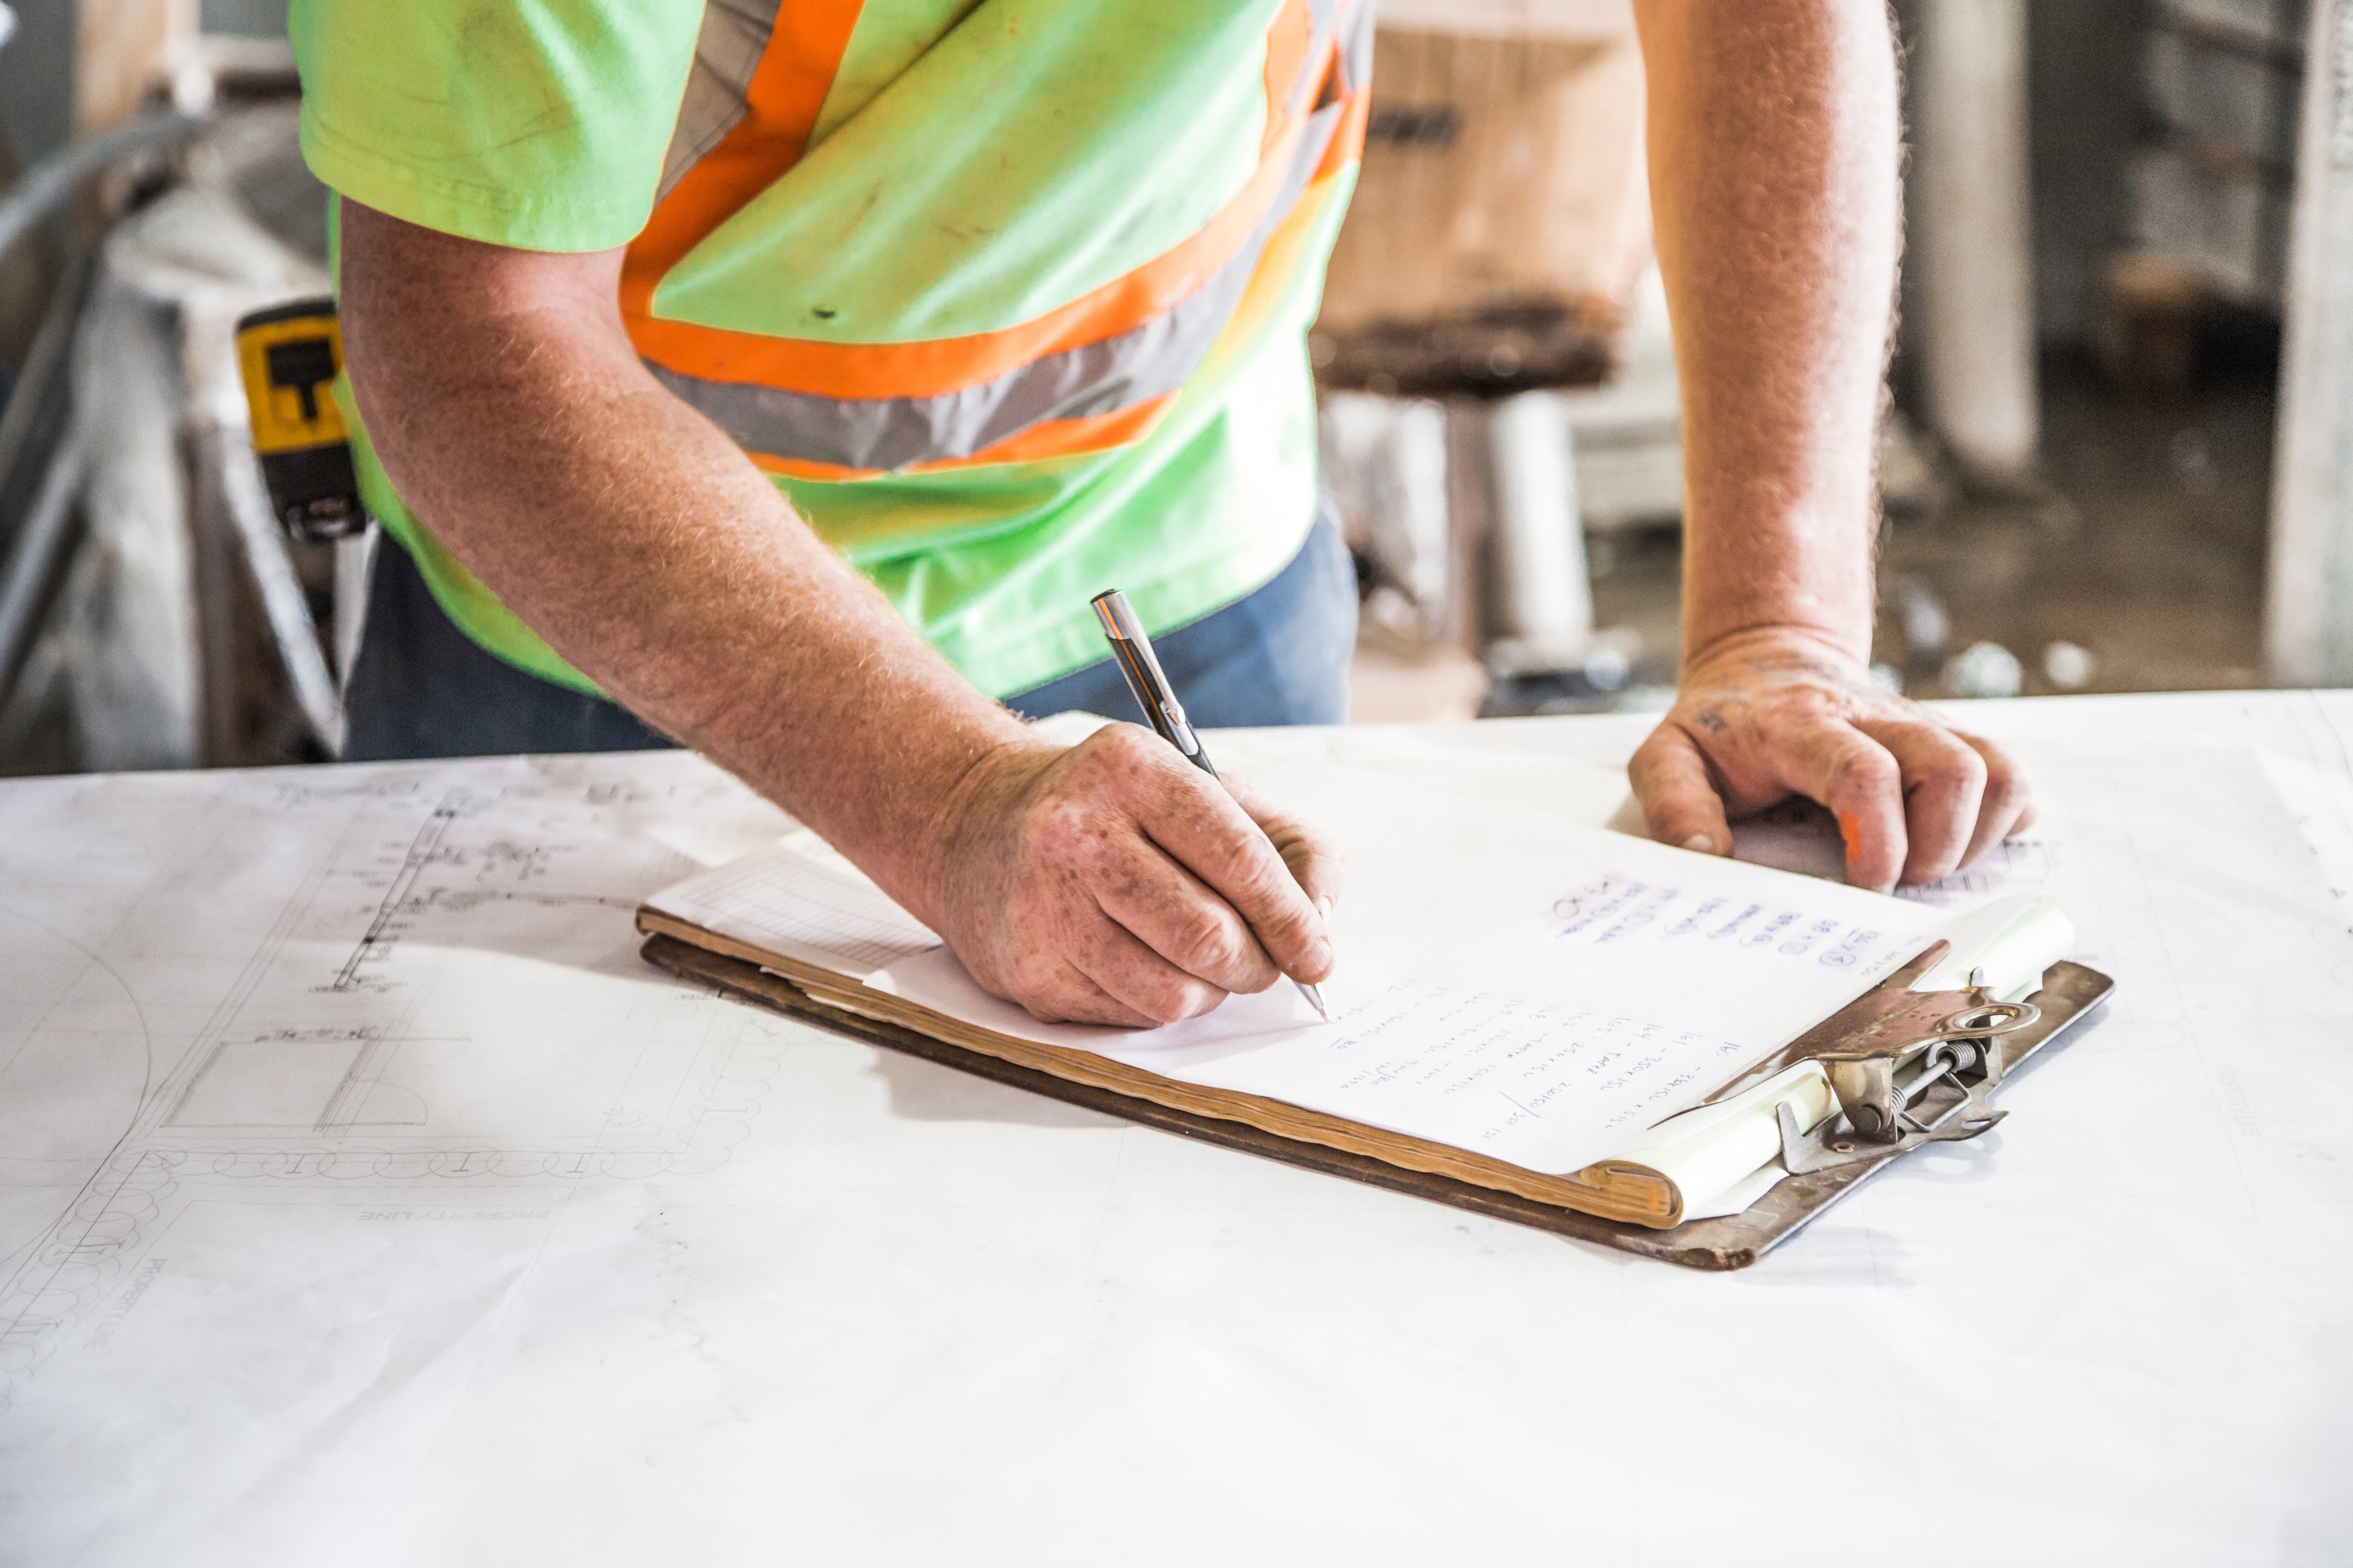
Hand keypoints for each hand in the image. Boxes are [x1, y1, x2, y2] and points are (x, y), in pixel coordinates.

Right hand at [926, 725, 1342, 1026]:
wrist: (978, 826)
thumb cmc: (1114, 812)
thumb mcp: (1203, 790)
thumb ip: (1287, 843)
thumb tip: (1321, 921)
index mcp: (1132, 768)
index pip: (1238, 858)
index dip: (1292, 918)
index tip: (1317, 953)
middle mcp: (1076, 831)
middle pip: (1208, 936)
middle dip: (1257, 965)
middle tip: (1264, 964)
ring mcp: (1043, 905)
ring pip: (1172, 993)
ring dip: (1211, 991)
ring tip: (1202, 961)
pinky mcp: (1027, 970)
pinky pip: (1129, 1017)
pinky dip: (1158, 1003)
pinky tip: (1141, 963)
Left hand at [1629, 627, 2034, 891]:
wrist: (1765, 664)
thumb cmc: (1721, 727)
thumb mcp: (1667, 755)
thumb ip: (1674, 804)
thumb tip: (1705, 857)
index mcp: (1803, 726)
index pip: (1864, 772)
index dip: (1880, 840)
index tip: (1867, 887)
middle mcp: (1877, 719)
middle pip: (1953, 769)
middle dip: (1939, 848)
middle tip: (1896, 883)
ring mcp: (1923, 726)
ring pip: (1998, 772)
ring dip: (1975, 838)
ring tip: (1925, 866)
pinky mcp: (1952, 741)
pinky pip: (2012, 778)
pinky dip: (2001, 822)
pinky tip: (1954, 844)